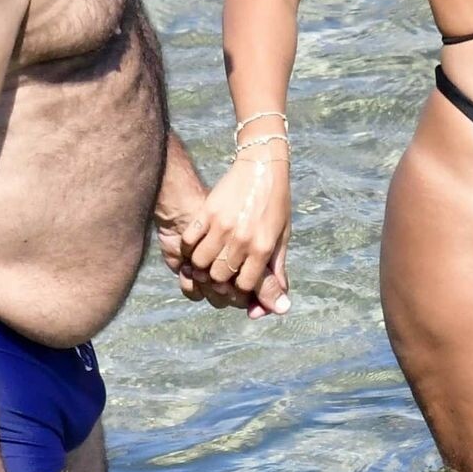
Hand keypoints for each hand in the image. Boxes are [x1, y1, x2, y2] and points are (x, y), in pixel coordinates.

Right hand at [157, 202, 288, 316]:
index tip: (235, 282)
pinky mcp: (207, 212)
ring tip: (206, 260)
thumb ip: (278, 269)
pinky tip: (197, 245)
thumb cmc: (275, 203)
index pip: (243, 285)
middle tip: (217, 272)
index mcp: (263, 247)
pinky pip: (190, 242)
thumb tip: (280, 304)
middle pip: (219, 277)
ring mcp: (222, 226)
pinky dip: (190, 248)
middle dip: (217, 280)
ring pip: (201, 263)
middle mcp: (242, 239)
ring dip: (202, 266)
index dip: (238, 289)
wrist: (262, 166)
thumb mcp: (282, 236)